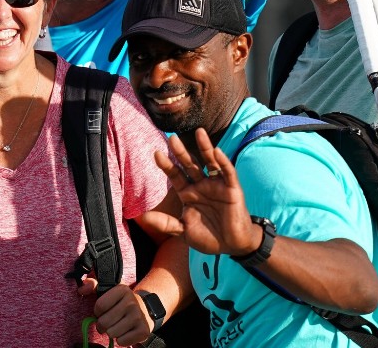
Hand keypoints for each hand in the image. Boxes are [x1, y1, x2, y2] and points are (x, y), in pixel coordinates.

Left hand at [91, 284, 156, 346]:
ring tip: (116, 327)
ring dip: (111, 332)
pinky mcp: (143, 331)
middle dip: (101, 325)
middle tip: (106, 323)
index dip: (97, 312)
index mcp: (122, 290)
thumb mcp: (108, 290)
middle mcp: (132, 302)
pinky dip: (120, 340)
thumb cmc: (121, 302)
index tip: (101, 312)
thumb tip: (81, 290)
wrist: (146, 310)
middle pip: (104, 321)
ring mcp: (139, 317)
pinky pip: (122, 342)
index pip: (100, 305)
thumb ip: (92, 286)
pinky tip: (124, 332)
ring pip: (112, 333)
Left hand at [153, 129, 259, 257]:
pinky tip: (217, 151)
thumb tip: (144, 218)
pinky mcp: (232, 189)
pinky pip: (228, 173)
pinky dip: (223, 162)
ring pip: (210, 162)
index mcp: (188, 193)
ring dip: (205, 147)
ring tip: (199, 132)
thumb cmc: (209, 237)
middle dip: (181, 152)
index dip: (167, 165)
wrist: (233, 246)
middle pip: (190, 165)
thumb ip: (166, 224)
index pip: (175, 175)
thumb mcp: (184, 231)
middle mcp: (201, 186)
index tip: (156, 153)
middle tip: (172, 138)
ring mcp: (217, 186)